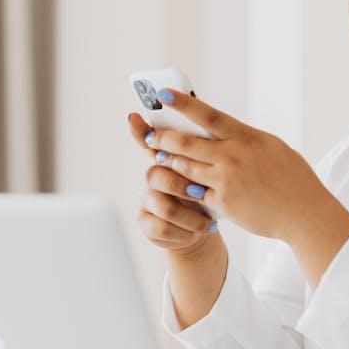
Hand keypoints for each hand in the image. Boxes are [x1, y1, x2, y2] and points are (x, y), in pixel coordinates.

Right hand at [127, 112, 218, 254]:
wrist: (204, 227)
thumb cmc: (211, 193)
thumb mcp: (214, 171)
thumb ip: (207, 150)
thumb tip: (208, 122)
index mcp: (168, 159)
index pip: (149, 141)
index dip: (140, 130)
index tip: (134, 117)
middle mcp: (153, 177)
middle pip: (157, 176)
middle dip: (181, 187)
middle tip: (200, 194)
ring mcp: (147, 200)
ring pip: (164, 207)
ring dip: (190, 217)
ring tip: (207, 222)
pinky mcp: (146, 222)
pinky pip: (162, 227)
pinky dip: (186, 231)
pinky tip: (200, 231)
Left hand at [137, 89, 335, 242]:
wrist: (304, 213)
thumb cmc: (293, 178)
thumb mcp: (272, 147)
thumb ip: (245, 139)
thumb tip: (223, 131)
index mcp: (246, 137)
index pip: (207, 114)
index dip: (182, 102)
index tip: (162, 93)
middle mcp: (233, 156)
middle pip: (185, 142)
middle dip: (163, 138)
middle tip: (150, 136)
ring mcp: (225, 181)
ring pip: (185, 168)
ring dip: (170, 163)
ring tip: (161, 158)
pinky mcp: (222, 204)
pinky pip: (195, 194)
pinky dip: (187, 189)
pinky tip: (180, 188)